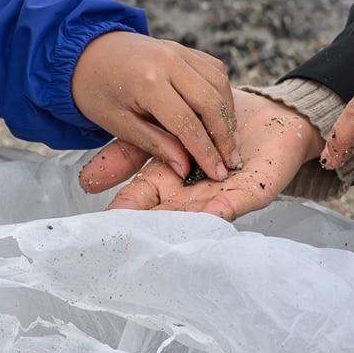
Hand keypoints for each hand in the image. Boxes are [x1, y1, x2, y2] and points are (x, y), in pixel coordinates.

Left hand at [70, 32, 236, 182]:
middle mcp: (168, 61)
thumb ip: (153, 143)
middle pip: (210, 102)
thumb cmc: (96, 91)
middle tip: (231, 162)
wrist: (86, 52)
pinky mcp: (185, 48)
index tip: (217, 173)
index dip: (205, 151)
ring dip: (228, 116)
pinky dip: (222, 94)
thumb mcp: (117, 124)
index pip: (187, 123)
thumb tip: (185, 167)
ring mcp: (179, 51)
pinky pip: (214, 70)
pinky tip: (221, 116)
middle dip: (224, 136)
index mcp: (148, 82)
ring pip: (218, 84)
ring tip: (230, 143)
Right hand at [97, 89, 321, 219]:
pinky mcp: (252, 191)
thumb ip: (132, 151)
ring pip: (198, 215)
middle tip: (131, 237)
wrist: (268, 116)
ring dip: (184, 222)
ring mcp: (221, 197)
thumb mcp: (161, 129)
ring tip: (166, 230)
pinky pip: (239, 202)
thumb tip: (85, 181)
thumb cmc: (214, 123)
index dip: (123, 213)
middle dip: (151, 227)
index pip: (139, 202)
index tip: (103, 223)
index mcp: (167, 182)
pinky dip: (226, 207)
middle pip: (166, 217)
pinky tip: (215, 211)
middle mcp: (191, 197)